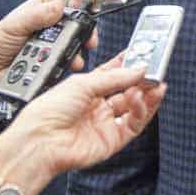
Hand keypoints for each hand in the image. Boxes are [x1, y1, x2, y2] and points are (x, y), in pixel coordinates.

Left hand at [0, 0, 97, 98]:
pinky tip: (67, 67)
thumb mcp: (13, 24)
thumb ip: (36, 15)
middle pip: (77, 24)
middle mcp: (50, 27)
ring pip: (73, 45)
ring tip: (75, 58)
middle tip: (90, 39)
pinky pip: (65, 63)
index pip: (68, 0)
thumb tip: (59, 6)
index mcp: (42, 9)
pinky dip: (67, 65)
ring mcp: (52, 46)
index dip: (80, 2)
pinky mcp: (52, 64)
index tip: (89, 8)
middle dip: (85, 32)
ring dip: (76, 51)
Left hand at [0, 60, 164, 194]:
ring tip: (155, 82)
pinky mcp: (112, 140)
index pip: (115, 74)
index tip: (145, 53)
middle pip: (128, 91)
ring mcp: (105, 124)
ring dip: (146, 95)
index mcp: (87, 90)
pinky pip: (133, 124)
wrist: (39, 140)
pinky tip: (143, 98)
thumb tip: (138, 69)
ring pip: (134, 108)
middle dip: (142, 80)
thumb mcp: (82, 84)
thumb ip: (114, 77)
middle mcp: (98, 107)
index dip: (130, 64)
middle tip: (156, 68)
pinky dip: (142, 110)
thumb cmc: (49, 110)